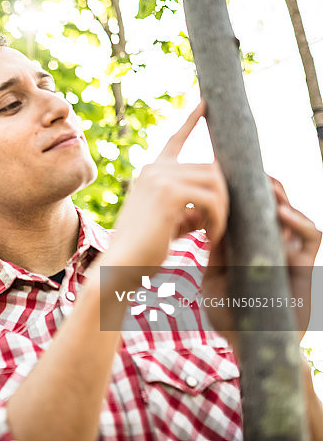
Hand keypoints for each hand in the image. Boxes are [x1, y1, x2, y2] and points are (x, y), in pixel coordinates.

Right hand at [104, 102, 228, 290]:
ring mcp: (161, 178)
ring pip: (215, 182)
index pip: (175, 140)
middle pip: (210, 168)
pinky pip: (212, 199)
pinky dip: (217, 221)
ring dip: (221, 211)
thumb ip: (189, 207)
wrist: (121, 264)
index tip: (206, 103)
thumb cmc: (143, 249)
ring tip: (211, 234)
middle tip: (215, 227)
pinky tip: (207, 237)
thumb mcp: (169, 221)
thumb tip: (219, 199)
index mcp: (151, 172)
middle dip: (222, 197)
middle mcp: (155, 169)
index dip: (192, 120)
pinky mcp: (170, 193)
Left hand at [204, 177, 320, 339]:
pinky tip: (282, 213)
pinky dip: (299, 222)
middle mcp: (269, 246)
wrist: (251, 346)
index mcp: (246, 245)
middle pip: (272, 206)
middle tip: (246, 173)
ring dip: (281, 198)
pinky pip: (310, 238)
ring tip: (267, 187)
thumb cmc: (229, 315)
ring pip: (293, 215)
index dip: (239, 192)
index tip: (224, 174)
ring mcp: (288, 254)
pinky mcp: (304, 266)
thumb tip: (208, 220)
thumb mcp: (213, 277)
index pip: (247, 211)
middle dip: (262, 187)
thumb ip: (215, 251)